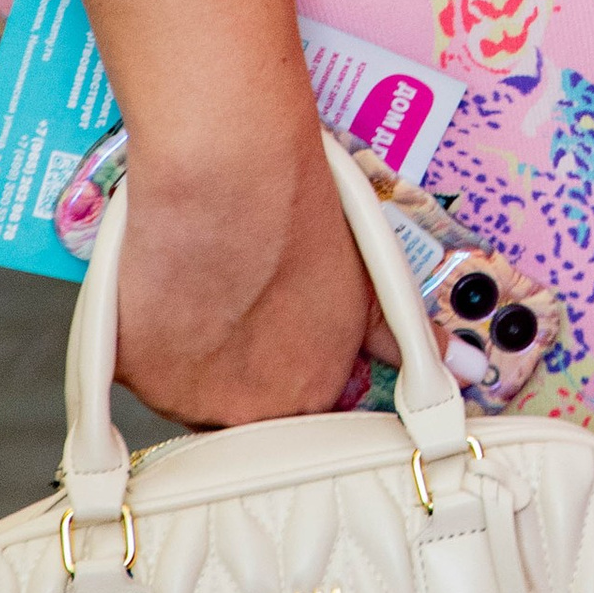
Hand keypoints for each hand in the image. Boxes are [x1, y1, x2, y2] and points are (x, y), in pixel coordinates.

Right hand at [114, 121, 379, 427]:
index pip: (302, 420)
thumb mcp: (372, 279)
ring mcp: (187, 397)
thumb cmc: (298, 215)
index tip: (280, 349)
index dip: (289, 379)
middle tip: (238, 314)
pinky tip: (167, 289)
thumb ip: (402, 336)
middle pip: (240, 416)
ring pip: (185, 393)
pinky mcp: (134, 373)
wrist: (231, 173)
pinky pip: (135, 371)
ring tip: (205, 291)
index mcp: (313, 392)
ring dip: (191, 358)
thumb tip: (459, 364)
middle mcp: (252, 410)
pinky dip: (147, 338)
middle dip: (240, 376)